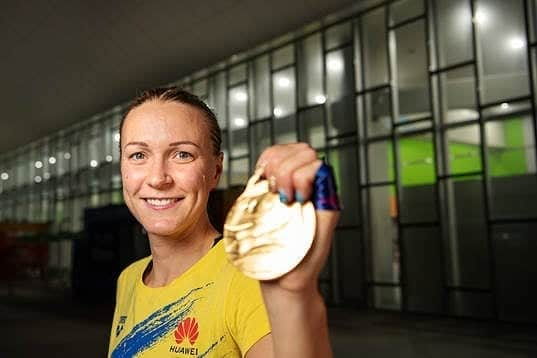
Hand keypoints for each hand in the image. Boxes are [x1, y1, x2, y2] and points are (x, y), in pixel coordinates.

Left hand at [255, 143, 339, 293]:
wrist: (283, 279)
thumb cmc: (269, 251)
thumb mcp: (258, 214)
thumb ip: (261, 191)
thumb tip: (259, 171)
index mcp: (286, 184)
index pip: (280, 151)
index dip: (272, 159)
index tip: (266, 182)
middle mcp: (306, 184)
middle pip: (298, 148)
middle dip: (281, 165)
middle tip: (277, 191)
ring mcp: (319, 192)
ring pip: (308, 155)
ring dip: (292, 172)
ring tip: (287, 197)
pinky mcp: (329, 203)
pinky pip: (321, 172)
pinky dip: (305, 179)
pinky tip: (297, 199)